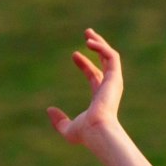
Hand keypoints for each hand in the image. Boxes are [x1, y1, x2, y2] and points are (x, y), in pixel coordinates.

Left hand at [47, 28, 122, 144]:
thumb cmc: (85, 133)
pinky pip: (112, 56)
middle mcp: (109, 86)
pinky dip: (102, 47)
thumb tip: (49, 110)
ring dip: (100, 43)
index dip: (85, 64)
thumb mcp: (67, 128)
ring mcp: (114, 81)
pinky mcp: (115, 76)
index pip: (94, 75)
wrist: (97, 131)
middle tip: (87, 34)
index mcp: (100, 96)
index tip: (74, 54)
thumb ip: (59, 120)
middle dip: (97, 46)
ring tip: (87, 33)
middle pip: (105, 61)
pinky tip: (89, 42)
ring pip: (110, 55)